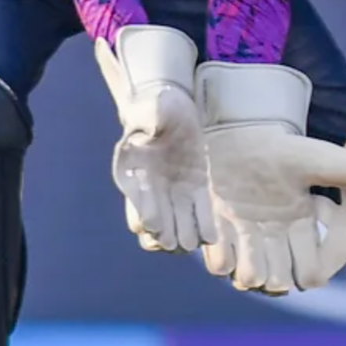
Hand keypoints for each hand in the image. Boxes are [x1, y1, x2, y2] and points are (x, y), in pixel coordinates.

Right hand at [94, 25, 214, 252]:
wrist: (175, 102)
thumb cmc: (157, 102)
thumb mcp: (154, 106)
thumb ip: (149, 117)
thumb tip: (146, 124)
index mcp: (132, 168)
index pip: (135, 198)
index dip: (144, 212)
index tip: (152, 225)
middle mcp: (150, 185)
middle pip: (153, 220)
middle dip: (163, 234)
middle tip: (176, 242)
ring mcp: (173, 190)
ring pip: (175, 222)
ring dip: (183, 235)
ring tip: (193, 243)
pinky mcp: (194, 188)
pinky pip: (198, 212)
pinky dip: (202, 225)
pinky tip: (212, 236)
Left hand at [195, 61, 345, 294]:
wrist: (242, 133)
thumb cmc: (283, 147)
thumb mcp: (323, 158)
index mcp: (304, 230)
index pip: (314, 272)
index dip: (313, 266)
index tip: (311, 244)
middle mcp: (275, 242)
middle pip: (281, 283)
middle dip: (279, 271)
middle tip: (275, 242)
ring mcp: (245, 241)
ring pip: (251, 279)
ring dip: (251, 266)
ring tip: (250, 238)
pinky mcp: (217, 234)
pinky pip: (219, 264)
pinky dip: (223, 254)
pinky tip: (227, 230)